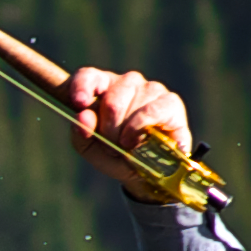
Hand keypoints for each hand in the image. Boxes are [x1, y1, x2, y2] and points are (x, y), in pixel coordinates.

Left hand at [64, 67, 195, 198]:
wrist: (146, 173)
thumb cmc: (114, 153)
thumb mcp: (90, 147)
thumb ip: (81, 132)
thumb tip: (82, 118)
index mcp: (103, 86)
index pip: (88, 76)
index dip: (82, 87)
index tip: (79, 103)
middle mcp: (128, 82)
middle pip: (111, 101)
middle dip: (109, 131)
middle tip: (112, 147)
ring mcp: (151, 89)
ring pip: (132, 108)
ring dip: (126, 136)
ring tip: (129, 146)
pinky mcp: (171, 102)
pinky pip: (153, 111)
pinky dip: (143, 130)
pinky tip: (141, 143)